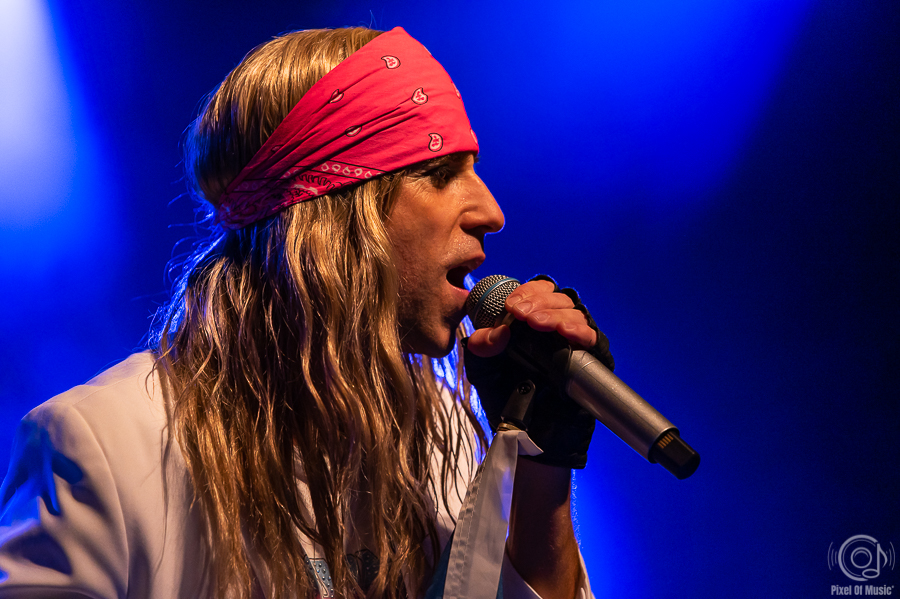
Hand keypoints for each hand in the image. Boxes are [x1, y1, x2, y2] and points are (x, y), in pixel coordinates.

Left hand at [463, 276, 613, 468]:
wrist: (527, 438)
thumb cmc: (506, 402)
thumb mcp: (484, 373)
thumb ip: (482, 350)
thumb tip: (493, 333)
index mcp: (530, 324)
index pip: (537, 292)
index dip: (527, 292)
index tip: (511, 305)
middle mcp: (554, 330)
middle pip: (557, 298)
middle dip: (539, 301)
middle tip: (521, 313)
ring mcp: (573, 344)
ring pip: (575, 313)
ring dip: (556, 313)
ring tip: (537, 323)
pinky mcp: (591, 362)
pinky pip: (593, 339)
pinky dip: (581, 331)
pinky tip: (567, 333)